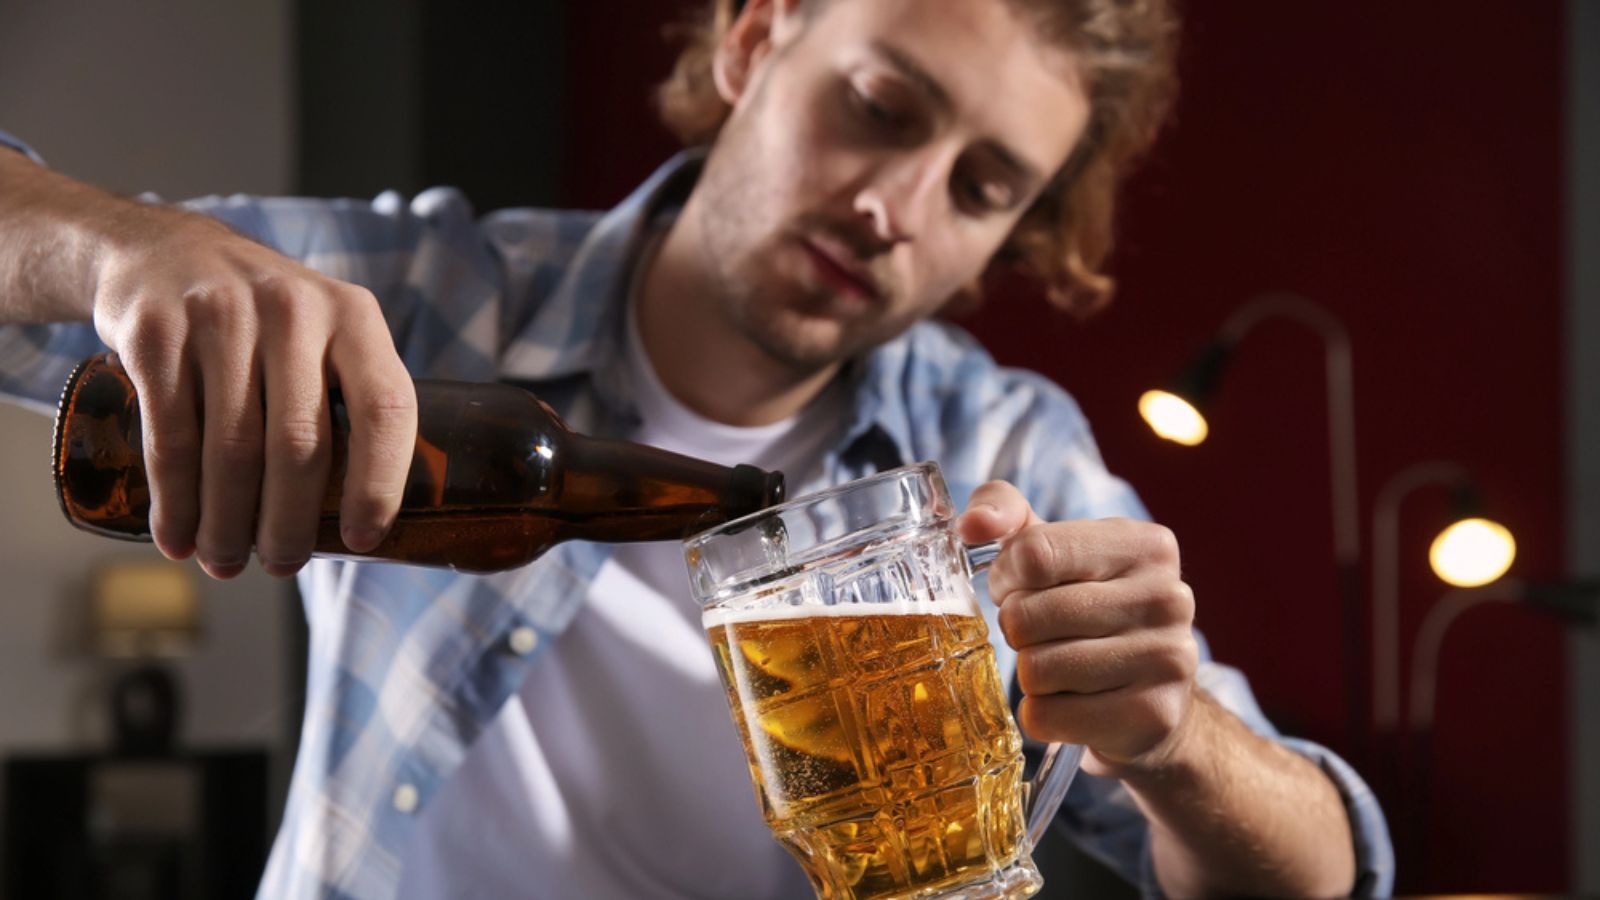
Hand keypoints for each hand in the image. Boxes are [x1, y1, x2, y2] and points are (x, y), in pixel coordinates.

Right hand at [91, 209, 414, 578]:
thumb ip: (349, 400)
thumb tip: (367, 518)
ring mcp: (220, 316)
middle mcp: (293, 309)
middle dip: (290, 523)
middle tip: (280, 566)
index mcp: (354, 316)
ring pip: (232, 450)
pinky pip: (170, 436)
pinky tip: (177, 535)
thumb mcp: (323, 333)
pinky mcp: (155, 331)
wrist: (161, 251)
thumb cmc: (263, 322)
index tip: (363, 540)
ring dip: (228, 524)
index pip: (386, 408)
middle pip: (300, 445)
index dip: (379, 483)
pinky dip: (174, 500)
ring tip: (226, 562)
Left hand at [957, 481, 1198, 775]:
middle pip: (1029, 616)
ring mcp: (1168, 659)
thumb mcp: (1051, 546)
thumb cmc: (1086, 606)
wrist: (1152, 692)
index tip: (1014, 588)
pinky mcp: (1153, 716)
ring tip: (1059, 666)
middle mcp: (1168, 598)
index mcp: (1144, 545)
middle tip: (1038, 633)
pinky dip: (1042, 714)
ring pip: (1035, 670)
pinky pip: (1047, 716)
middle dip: (1015, 628)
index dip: (1006, 577)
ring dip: (1029, 673)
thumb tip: (972, 525)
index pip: (1035, 554)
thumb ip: (1004, 512)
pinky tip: (1071, 701)